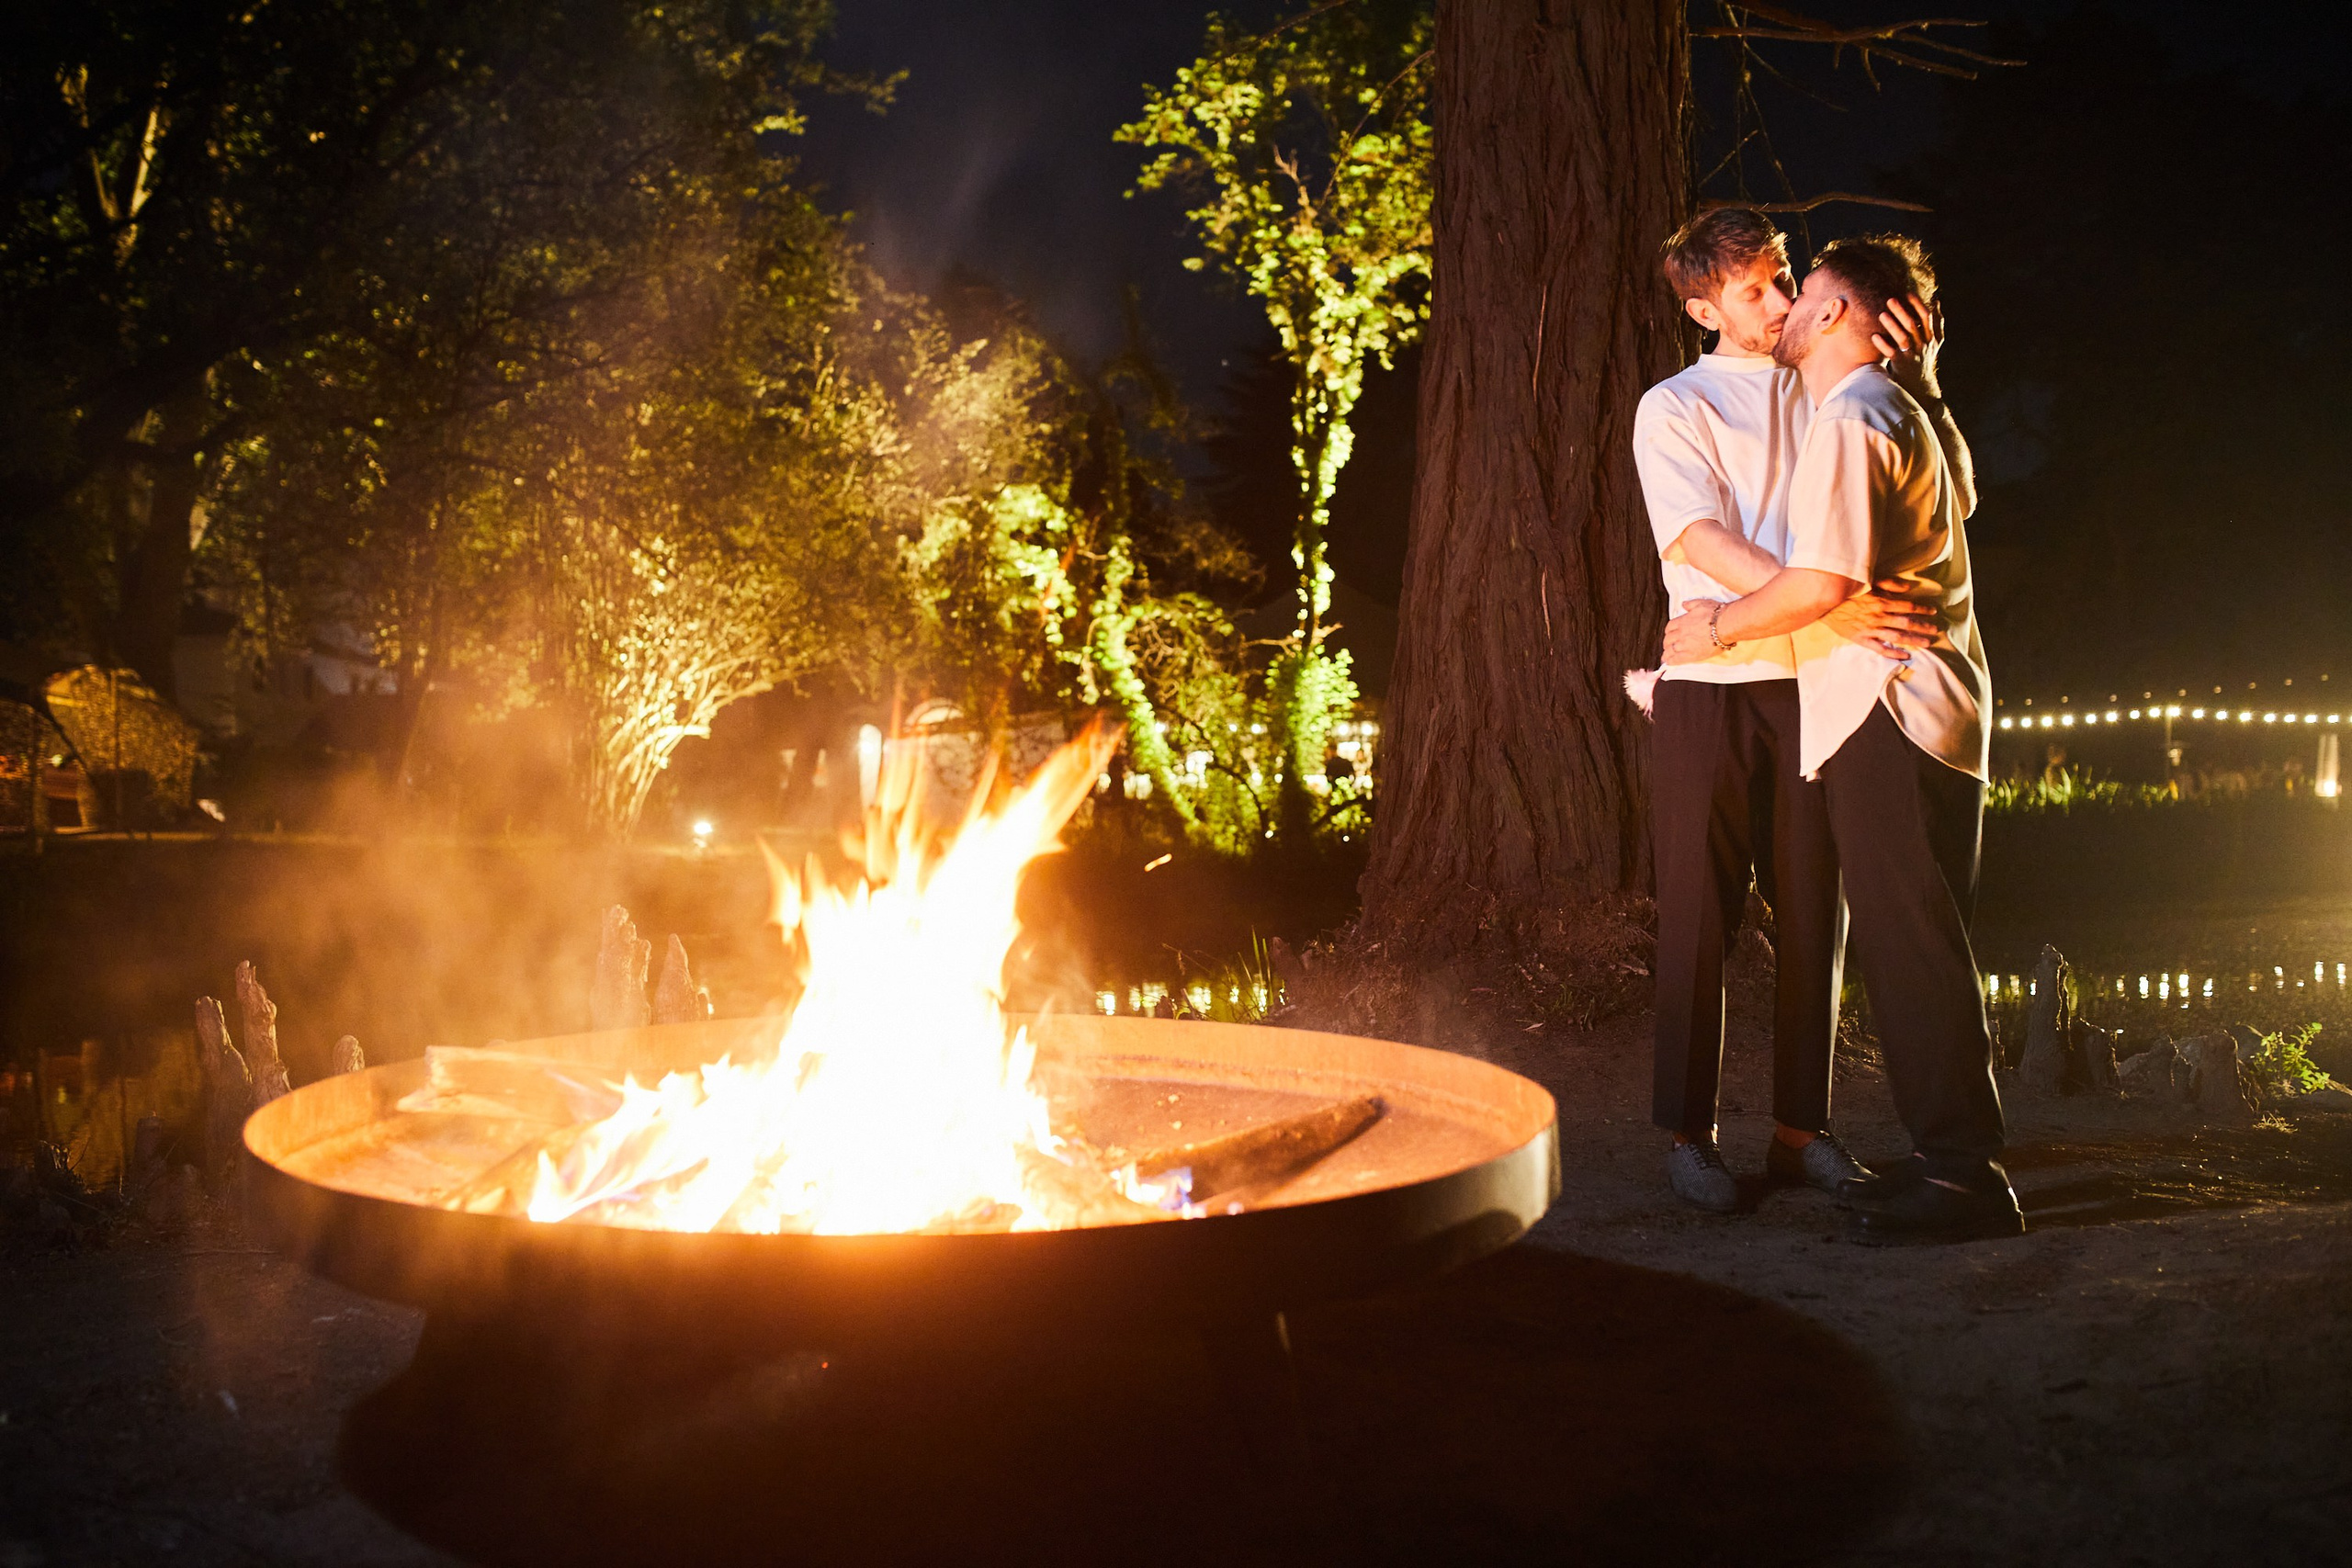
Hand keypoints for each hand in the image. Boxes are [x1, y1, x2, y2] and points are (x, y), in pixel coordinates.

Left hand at [1661, 601, 1721, 665]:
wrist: (1725, 625)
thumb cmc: (1716, 615)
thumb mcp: (1701, 604)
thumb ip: (1690, 604)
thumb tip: (1684, 604)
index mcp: (1682, 621)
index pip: (1670, 627)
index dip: (1669, 631)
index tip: (1670, 633)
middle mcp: (1681, 633)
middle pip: (1668, 639)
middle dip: (1667, 642)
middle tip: (1668, 645)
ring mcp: (1684, 645)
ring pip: (1670, 650)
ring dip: (1667, 653)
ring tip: (1666, 656)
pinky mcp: (1691, 655)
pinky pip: (1676, 660)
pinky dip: (1671, 661)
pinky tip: (1669, 663)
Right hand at [1822, 577, 1936, 657]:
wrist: (1824, 604)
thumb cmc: (1847, 591)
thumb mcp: (1868, 582)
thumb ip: (1889, 584)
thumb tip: (1908, 588)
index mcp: (1882, 602)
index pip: (1908, 606)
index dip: (1922, 609)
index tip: (1933, 611)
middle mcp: (1879, 617)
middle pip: (1906, 623)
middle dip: (1923, 626)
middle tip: (1935, 629)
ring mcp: (1870, 630)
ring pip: (1897, 637)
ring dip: (1913, 640)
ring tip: (1927, 643)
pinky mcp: (1862, 639)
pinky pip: (1880, 649)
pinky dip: (1893, 653)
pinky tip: (1905, 655)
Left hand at [1873, 292, 1943, 401]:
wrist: (1921, 385)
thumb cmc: (1923, 358)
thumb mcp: (1934, 341)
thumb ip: (1935, 322)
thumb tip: (1937, 301)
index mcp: (1931, 337)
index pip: (1926, 317)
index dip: (1918, 304)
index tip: (1907, 293)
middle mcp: (1923, 345)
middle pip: (1913, 325)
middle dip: (1902, 311)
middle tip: (1890, 299)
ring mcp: (1912, 355)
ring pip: (1903, 338)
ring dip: (1892, 325)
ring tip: (1882, 314)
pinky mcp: (1901, 364)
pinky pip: (1891, 353)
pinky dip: (1883, 344)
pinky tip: (1874, 336)